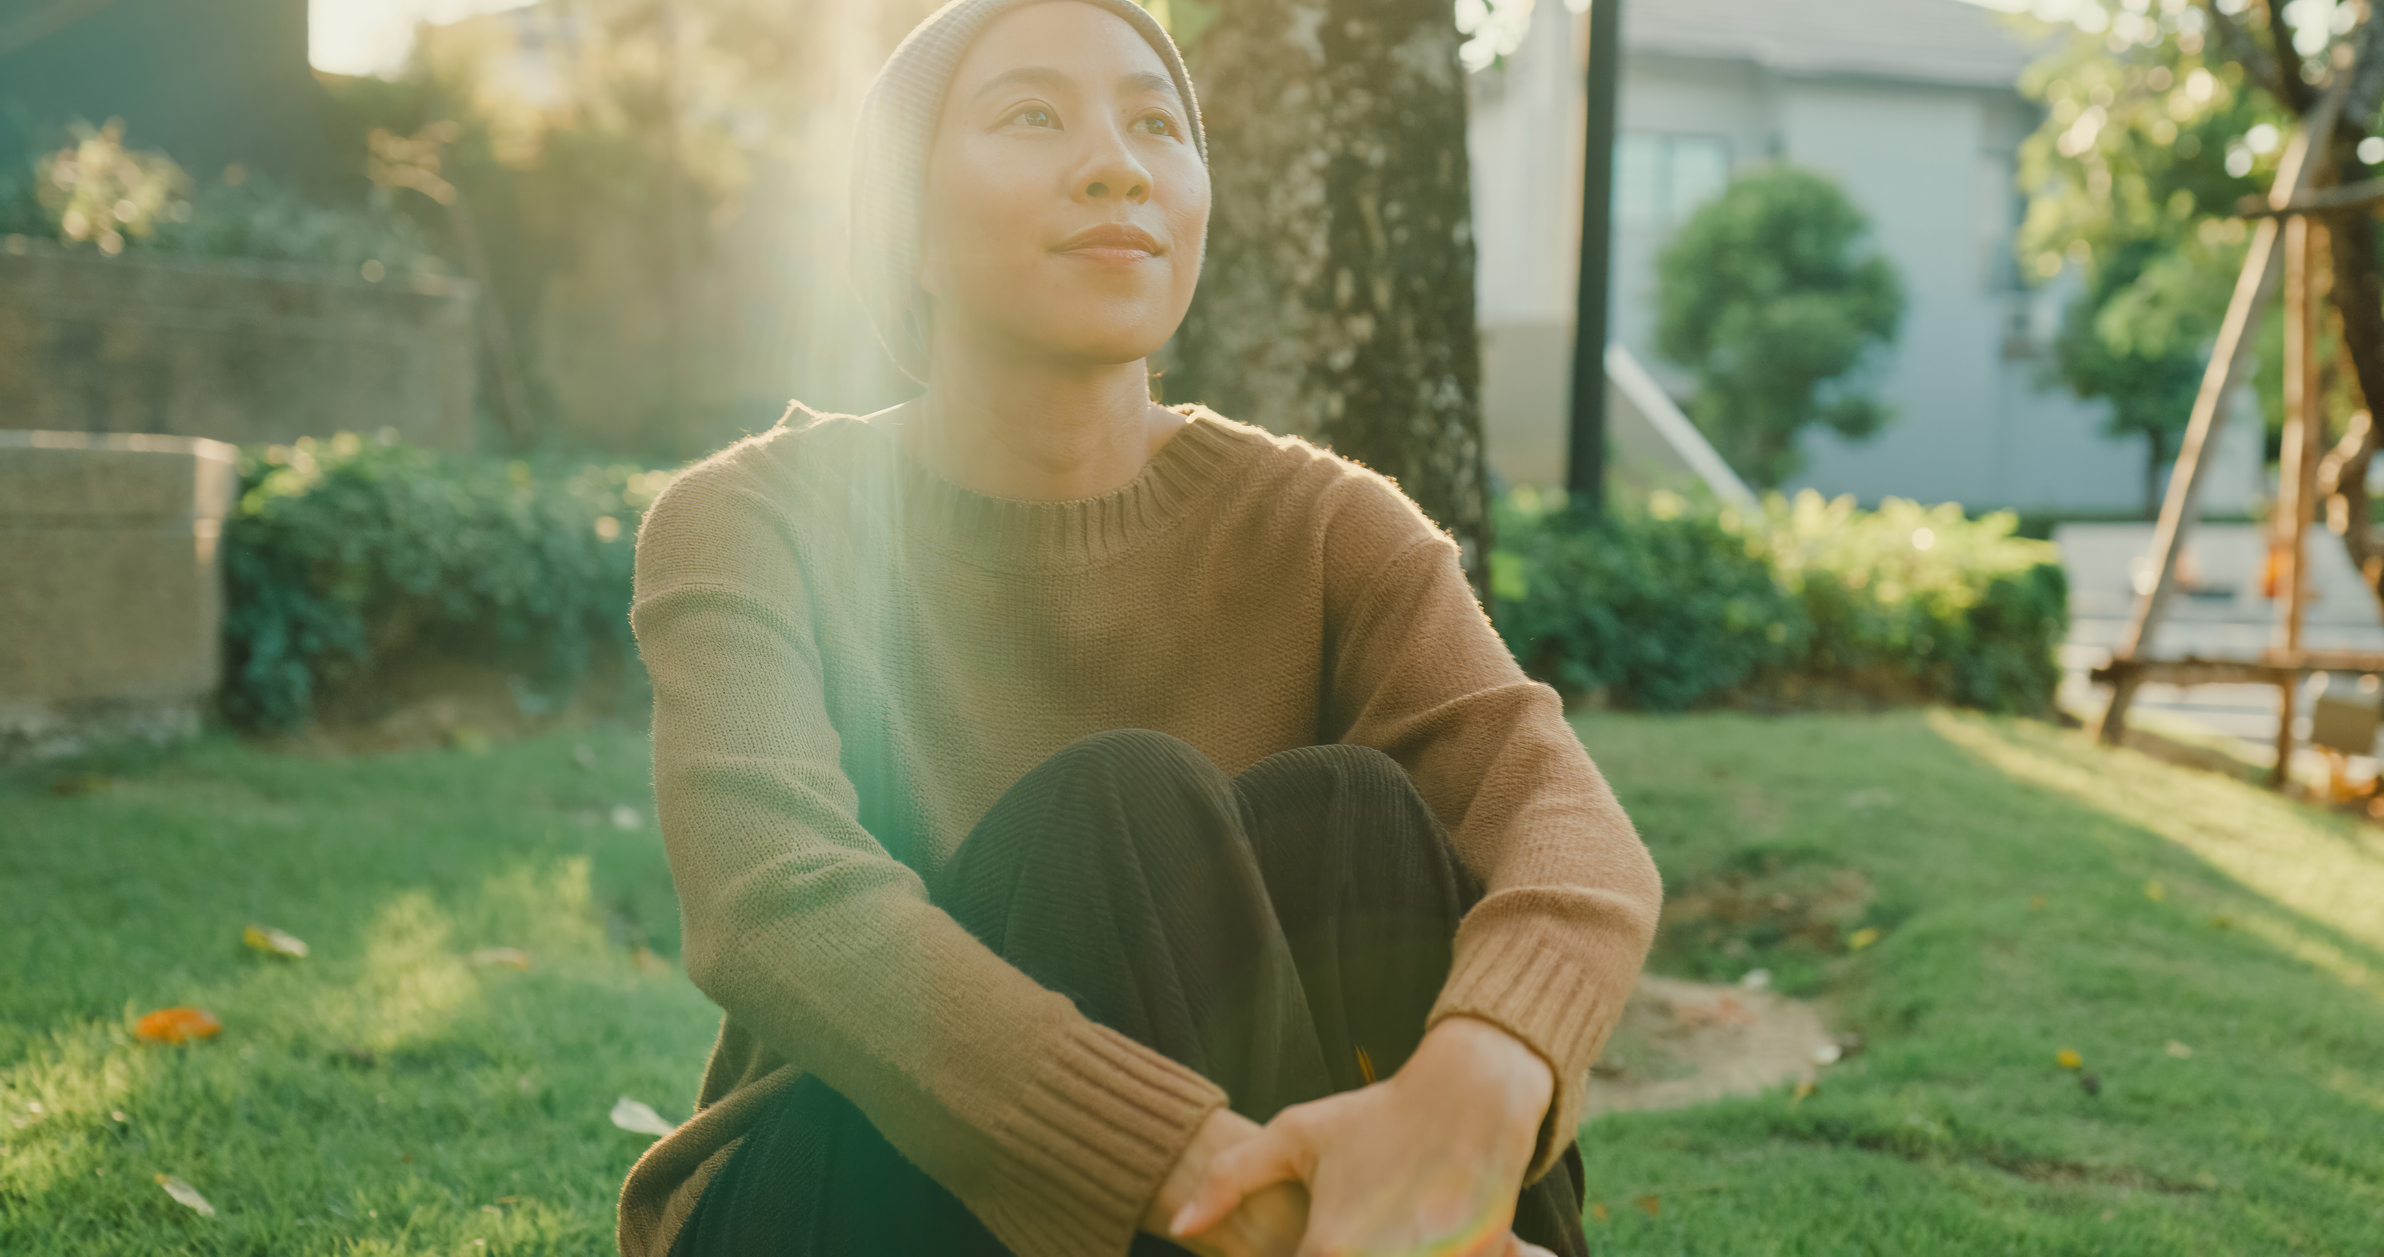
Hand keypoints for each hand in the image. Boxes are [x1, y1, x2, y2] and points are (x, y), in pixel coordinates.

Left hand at [1169, 1016, 1554, 1256]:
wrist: (1473, 1095)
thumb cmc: (1378, 1115)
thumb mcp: (1296, 1135)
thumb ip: (1228, 1180)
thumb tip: (1179, 1226)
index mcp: (1324, 1250)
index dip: (1290, 1252)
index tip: (1314, 1231)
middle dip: (1340, 1248)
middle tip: (1355, 1213)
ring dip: (1385, 1249)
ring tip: (1387, 1215)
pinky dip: (1420, 1250)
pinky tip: (1419, 1224)